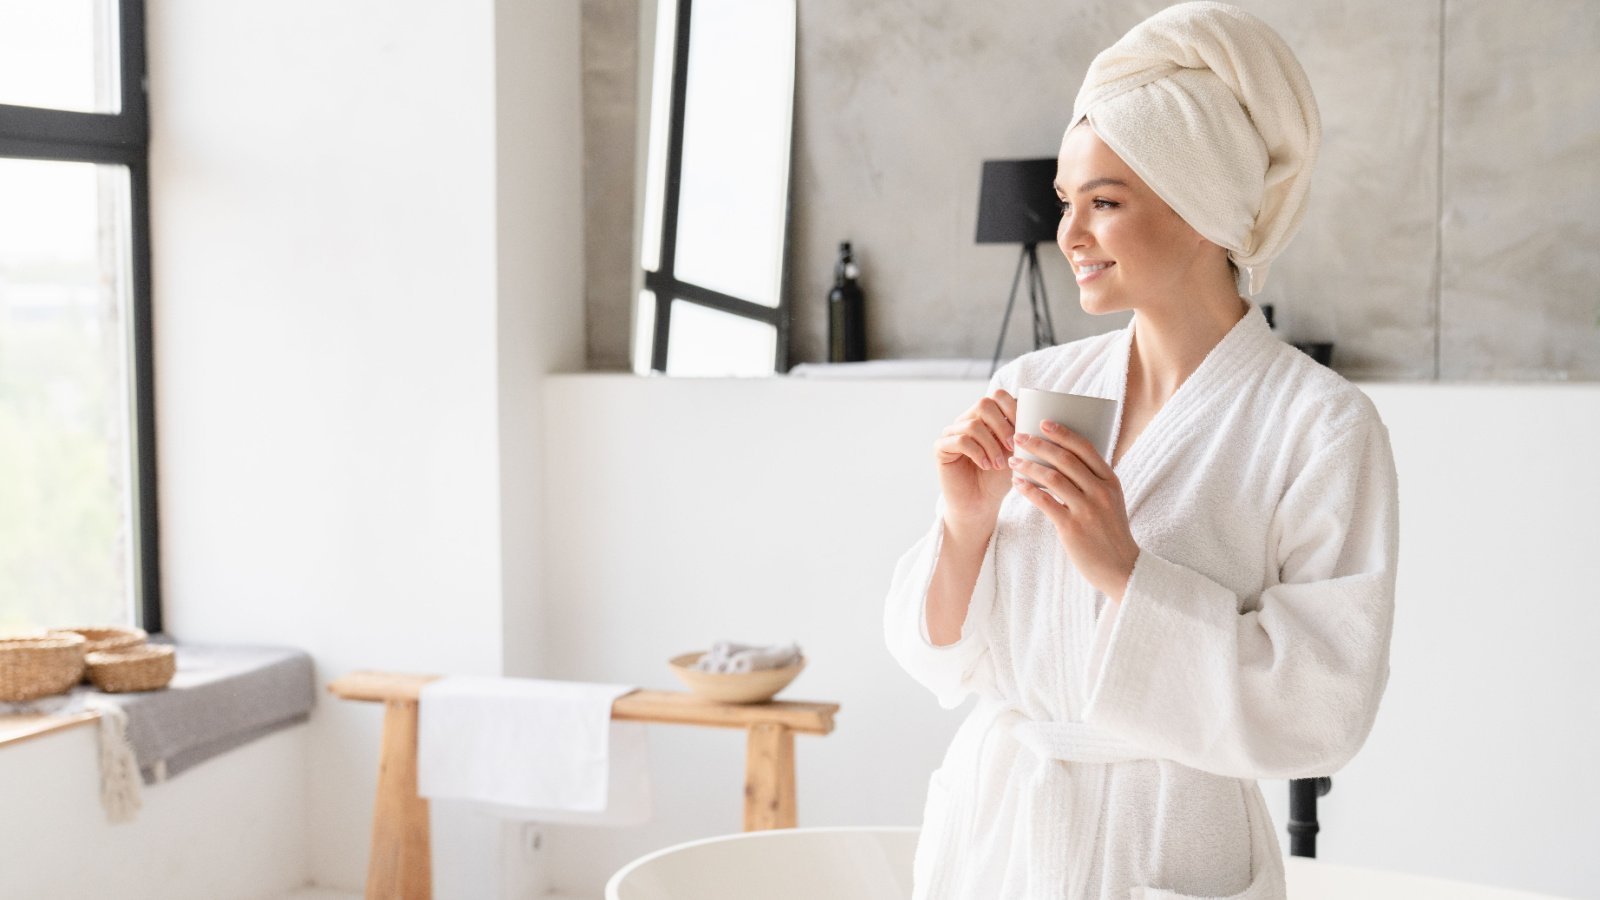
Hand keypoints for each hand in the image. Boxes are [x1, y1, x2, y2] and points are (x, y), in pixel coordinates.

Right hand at [933, 389, 1017, 538]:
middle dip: (1003, 426)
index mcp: (986, 417)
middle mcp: (968, 419)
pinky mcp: (941, 447)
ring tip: (999, 464)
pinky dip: (978, 453)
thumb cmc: (1000, 479)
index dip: (1013, 409)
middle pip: (984, 404)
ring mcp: (953, 432)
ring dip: (991, 446)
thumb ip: (1020, 432)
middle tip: (1012, 447)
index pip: (998, 396)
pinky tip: (985, 466)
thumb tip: (1034, 415)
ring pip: (973, 424)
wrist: (981, 504)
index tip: (1024, 431)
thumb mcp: (1015, 453)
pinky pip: (960, 440)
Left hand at [1009, 420, 1139, 601]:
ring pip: (1052, 478)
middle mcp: (1100, 491)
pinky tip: (1017, 484)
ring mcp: (1087, 509)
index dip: (1063, 433)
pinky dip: (1028, 490)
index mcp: (1110, 480)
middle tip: (1018, 437)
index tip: (1043, 422)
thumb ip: (1092, 480)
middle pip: (1065, 459)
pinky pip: (1045, 502)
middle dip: (1039, 445)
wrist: (1120, 567)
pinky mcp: (1072, 527)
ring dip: (1029, 466)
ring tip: (1012, 461)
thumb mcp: (1109, 501)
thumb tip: (1062, 458)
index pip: (1085, 448)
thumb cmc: (1109, 531)